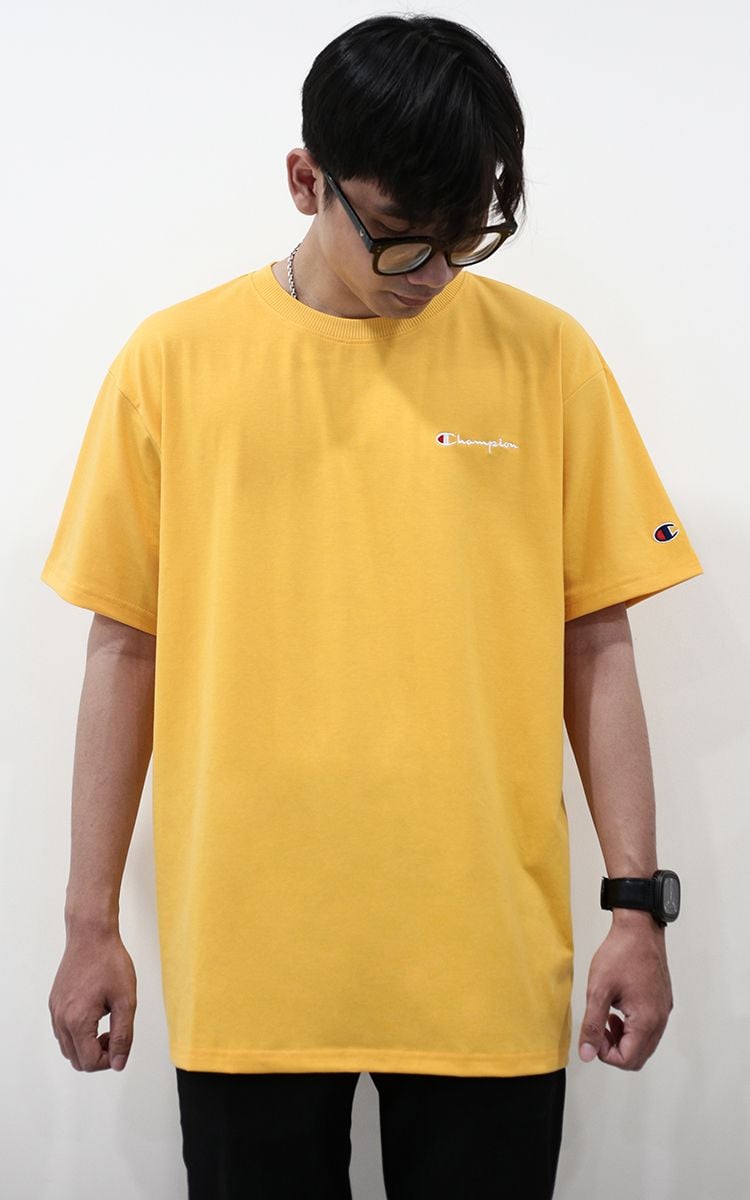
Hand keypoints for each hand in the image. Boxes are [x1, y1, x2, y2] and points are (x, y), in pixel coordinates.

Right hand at [49, 925, 136, 1072]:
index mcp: (77, 1021)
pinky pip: (63, 1032)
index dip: (111, 1059)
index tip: (122, 1040)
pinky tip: (95, 1014)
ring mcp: (55, 1011)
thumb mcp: (126, 1000)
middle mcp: (61, 1019)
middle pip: (77, 1060)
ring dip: (88, 1046)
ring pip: (68, 1048)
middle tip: (115, 1033)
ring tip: (107, 1023)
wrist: (91, 935)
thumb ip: (123, 1035)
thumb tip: (119, 1063)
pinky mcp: (54, 1003)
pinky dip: (78, 1033)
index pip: (90, 1062)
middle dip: (99, 1055)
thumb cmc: (110, 962)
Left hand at [578, 914, 672, 1069]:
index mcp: (646, 1020)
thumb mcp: (598, 990)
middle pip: (638, 1057)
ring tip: (606, 1017)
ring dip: (623, 1038)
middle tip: (599, 1028)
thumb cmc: (621, 953)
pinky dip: (632, 1027)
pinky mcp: (663, 1001)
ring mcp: (664, 1011)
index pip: (627, 1060)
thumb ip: (592, 1025)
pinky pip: (650, 1027)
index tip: (593, 1033)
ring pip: (644, 1043)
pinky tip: (618, 1008)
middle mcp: (660, 1019)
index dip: (605, 1053)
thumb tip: (586, 1053)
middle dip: (614, 1049)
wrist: (639, 928)